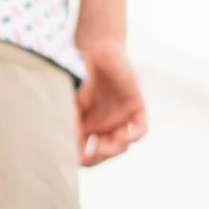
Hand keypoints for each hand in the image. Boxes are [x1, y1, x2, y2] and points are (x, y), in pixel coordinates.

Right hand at [75, 38, 146, 165]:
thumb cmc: (78, 72)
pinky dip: (132, 136)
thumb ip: (71, 124)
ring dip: (114, 149)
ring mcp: (119, 118)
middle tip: (96, 153)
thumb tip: (70, 151)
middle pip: (102, 154)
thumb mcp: (70, 101)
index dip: (82, 160)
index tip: (79, 157)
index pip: (83, 153)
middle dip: (99, 158)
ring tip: (107, 144)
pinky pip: (139, 130)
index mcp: (82, 126)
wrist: (96, 47)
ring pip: (120, 146)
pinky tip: (122, 135)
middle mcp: (101, 125)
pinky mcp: (135, 108)